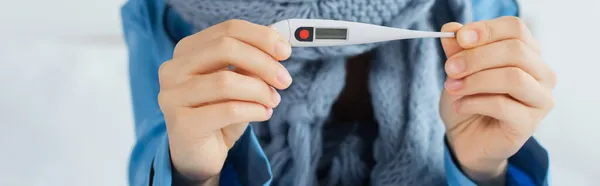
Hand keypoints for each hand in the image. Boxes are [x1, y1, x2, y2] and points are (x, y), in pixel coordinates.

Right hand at [157, 19, 292, 183]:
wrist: (199, 155)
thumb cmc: (219, 113)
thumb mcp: (239, 82)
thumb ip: (252, 62)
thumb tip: (278, 45)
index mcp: (187, 50)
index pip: (228, 30)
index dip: (262, 37)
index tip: (286, 51)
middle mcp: (173, 69)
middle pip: (225, 48)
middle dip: (263, 63)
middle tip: (284, 80)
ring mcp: (172, 96)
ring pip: (226, 81)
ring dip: (259, 90)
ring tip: (273, 101)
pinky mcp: (182, 124)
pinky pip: (227, 110)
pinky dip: (253, 110)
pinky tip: (263, 114)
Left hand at [439, 17, 555, 183]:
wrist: (466, 138)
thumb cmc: (468, 99)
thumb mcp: (458, 70)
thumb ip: (458, 50)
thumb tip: (451, 30)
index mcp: (527, 52)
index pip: (515, 29)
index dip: (487, 30)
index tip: (459, 37)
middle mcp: (541, 73)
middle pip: (515, 51)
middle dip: (476, 57)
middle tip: (449, 68)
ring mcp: (540, 99)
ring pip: (513, 78)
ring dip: (475, 81)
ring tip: (452, 88)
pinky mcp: (529, 123)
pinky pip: (503, 105)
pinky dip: (474, 102)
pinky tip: (460, 106)